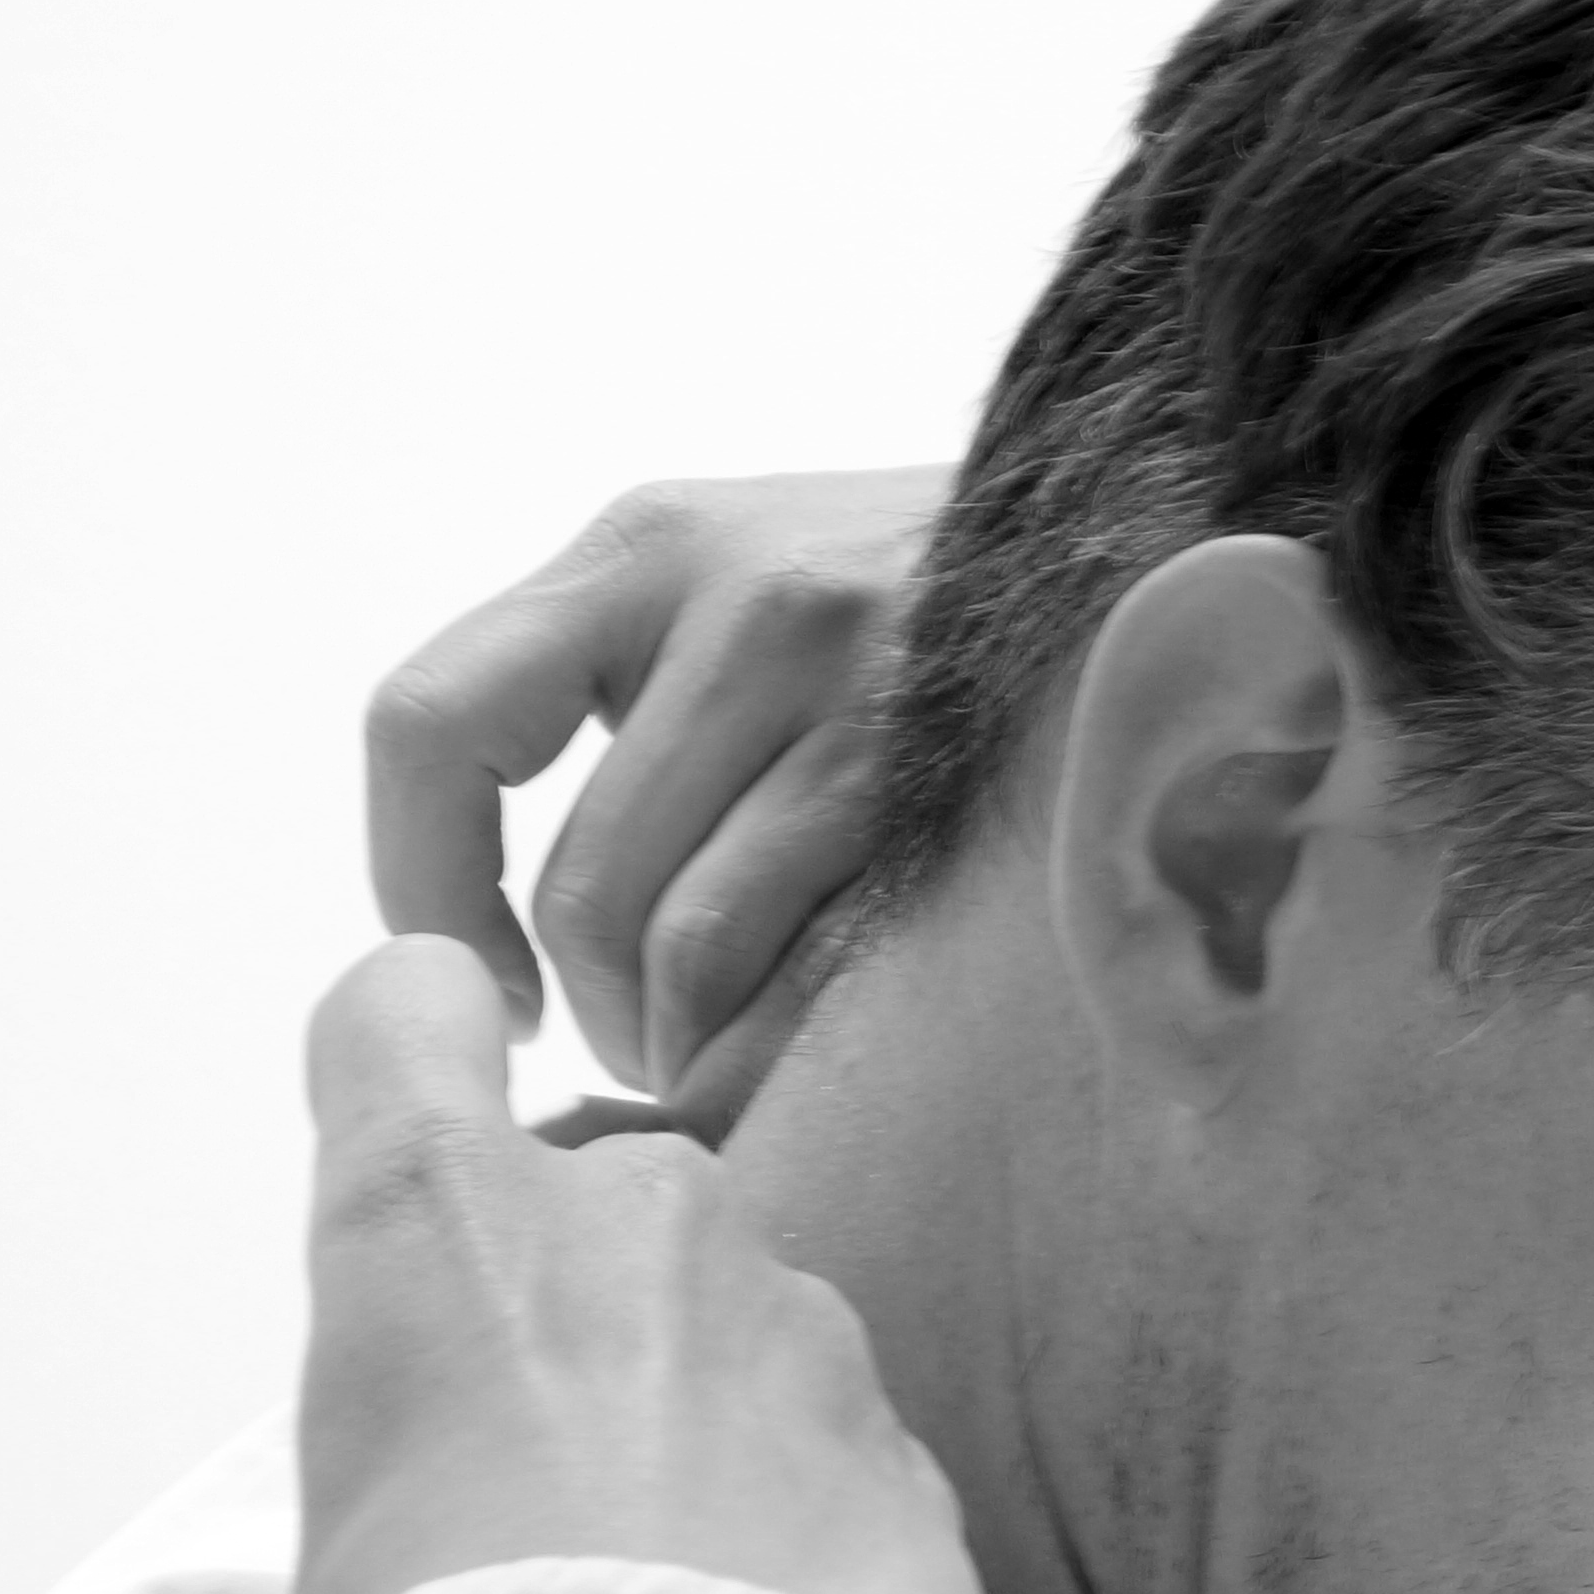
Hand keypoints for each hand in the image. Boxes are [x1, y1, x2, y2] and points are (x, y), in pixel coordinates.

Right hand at [266, 933, 994, 1593]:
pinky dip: (805, 1527)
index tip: (420, 1126)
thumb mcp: (325, 1564)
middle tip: (543, 1483)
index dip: (411, 1058)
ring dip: (703, 1427)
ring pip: (735, 1329)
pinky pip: (839, 1455)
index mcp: (438, 1218)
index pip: (404, 1011)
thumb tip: (432, 1512)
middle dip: (578, 1309)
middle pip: (593, 1198)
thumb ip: (389, 1466)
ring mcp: (794, 1318)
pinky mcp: (906, 1445)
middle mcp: (630, 1216)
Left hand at [361, 468, 949, 1120]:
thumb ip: (625, 706)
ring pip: (683, 946)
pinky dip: (774, 1044)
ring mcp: (859, 681)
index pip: (432, 722)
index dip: (422, 885)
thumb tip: (479, 943)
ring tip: (730, 1050)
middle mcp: (745, 592)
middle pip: (581, 887)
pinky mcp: (951, 773)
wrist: (1171, 547)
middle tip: (645, 1045)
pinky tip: (808, 1045)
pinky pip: (802, 968)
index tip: (489, 982)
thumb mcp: (751, 590)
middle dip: (597, 1014)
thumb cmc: (937, 613)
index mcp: (648, 543)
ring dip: (689, 1044)